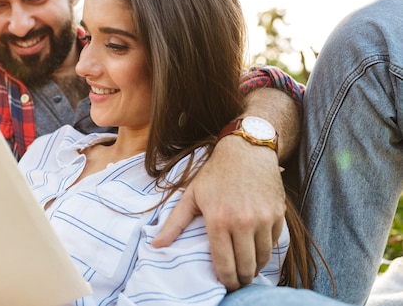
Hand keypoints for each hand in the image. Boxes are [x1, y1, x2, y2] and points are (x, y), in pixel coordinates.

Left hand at [152, 135, 285, 290]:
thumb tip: (156, 245)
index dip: (226, 280)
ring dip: (255, 267)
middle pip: (246, 267)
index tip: (226, 284)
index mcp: (218, 220)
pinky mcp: (278, 214)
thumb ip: (174, 223)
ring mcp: (263, 219)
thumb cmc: (215, 174)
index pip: (225, 264)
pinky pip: (274, 242)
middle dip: (241, 278)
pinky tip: (257, 247)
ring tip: (247, 267)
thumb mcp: (191, 196)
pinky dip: (266, 249)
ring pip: (262, 258)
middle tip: (237, 280)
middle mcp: (243, 222)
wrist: (246, 151)